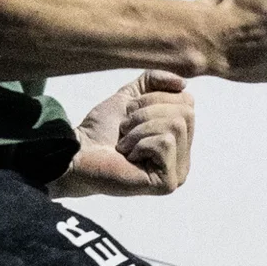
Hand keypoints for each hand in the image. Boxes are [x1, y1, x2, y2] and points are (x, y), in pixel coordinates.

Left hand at [56, 72, 194, 195]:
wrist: (79, 152)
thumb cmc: (102, 129)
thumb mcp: (130, 96)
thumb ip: (155, 82)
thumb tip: (185, 84)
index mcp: (179, 139)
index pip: (187, 102)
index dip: (155, 98)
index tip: (129, 113)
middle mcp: (184, 158)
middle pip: (185, 113)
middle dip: (147, 113)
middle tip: (124, 128)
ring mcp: (178, 173)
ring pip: (176, 127)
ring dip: (140, 128)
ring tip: (124, 143)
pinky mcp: (167, 183)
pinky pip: (165, 143)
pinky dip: (140, 143)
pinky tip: (127, 156)